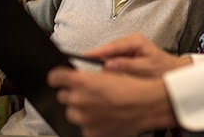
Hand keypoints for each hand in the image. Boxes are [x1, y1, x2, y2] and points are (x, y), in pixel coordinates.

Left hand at [47, 66, 177, 136]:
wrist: (147, 104)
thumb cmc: (133, 87)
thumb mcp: (110, 72)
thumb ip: (88, 76)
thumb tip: (76, 77)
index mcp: (82, 82)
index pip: (55, 77)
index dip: (58, 76)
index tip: (60, 78)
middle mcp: (79, 100)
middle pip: (62, 95)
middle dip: (72, 92)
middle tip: (89, 92)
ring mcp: (84, 119)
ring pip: (72, 112)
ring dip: (80, 108)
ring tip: (98, 105)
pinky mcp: (91, 133)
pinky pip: (83, 127)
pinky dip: (90, 122)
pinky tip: (104, 116)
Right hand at [86, 33, 191, 76]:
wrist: (174, 72)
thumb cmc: (163, 70)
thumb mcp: (146, 68)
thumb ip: (128, 66)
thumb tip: (109, 65)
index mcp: (135, 41)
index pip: (112, 46)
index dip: (97, 52)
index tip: (84, 57)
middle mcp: (130, 41)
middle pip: (108, 50)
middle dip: (96, 60)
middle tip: (82, 70)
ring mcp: (128, 47)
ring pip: (109, 56)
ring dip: (101, 65)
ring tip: (89, 75)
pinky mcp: (127, 55)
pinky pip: (113, 60)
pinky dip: (107, 67)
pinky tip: (102, 76)